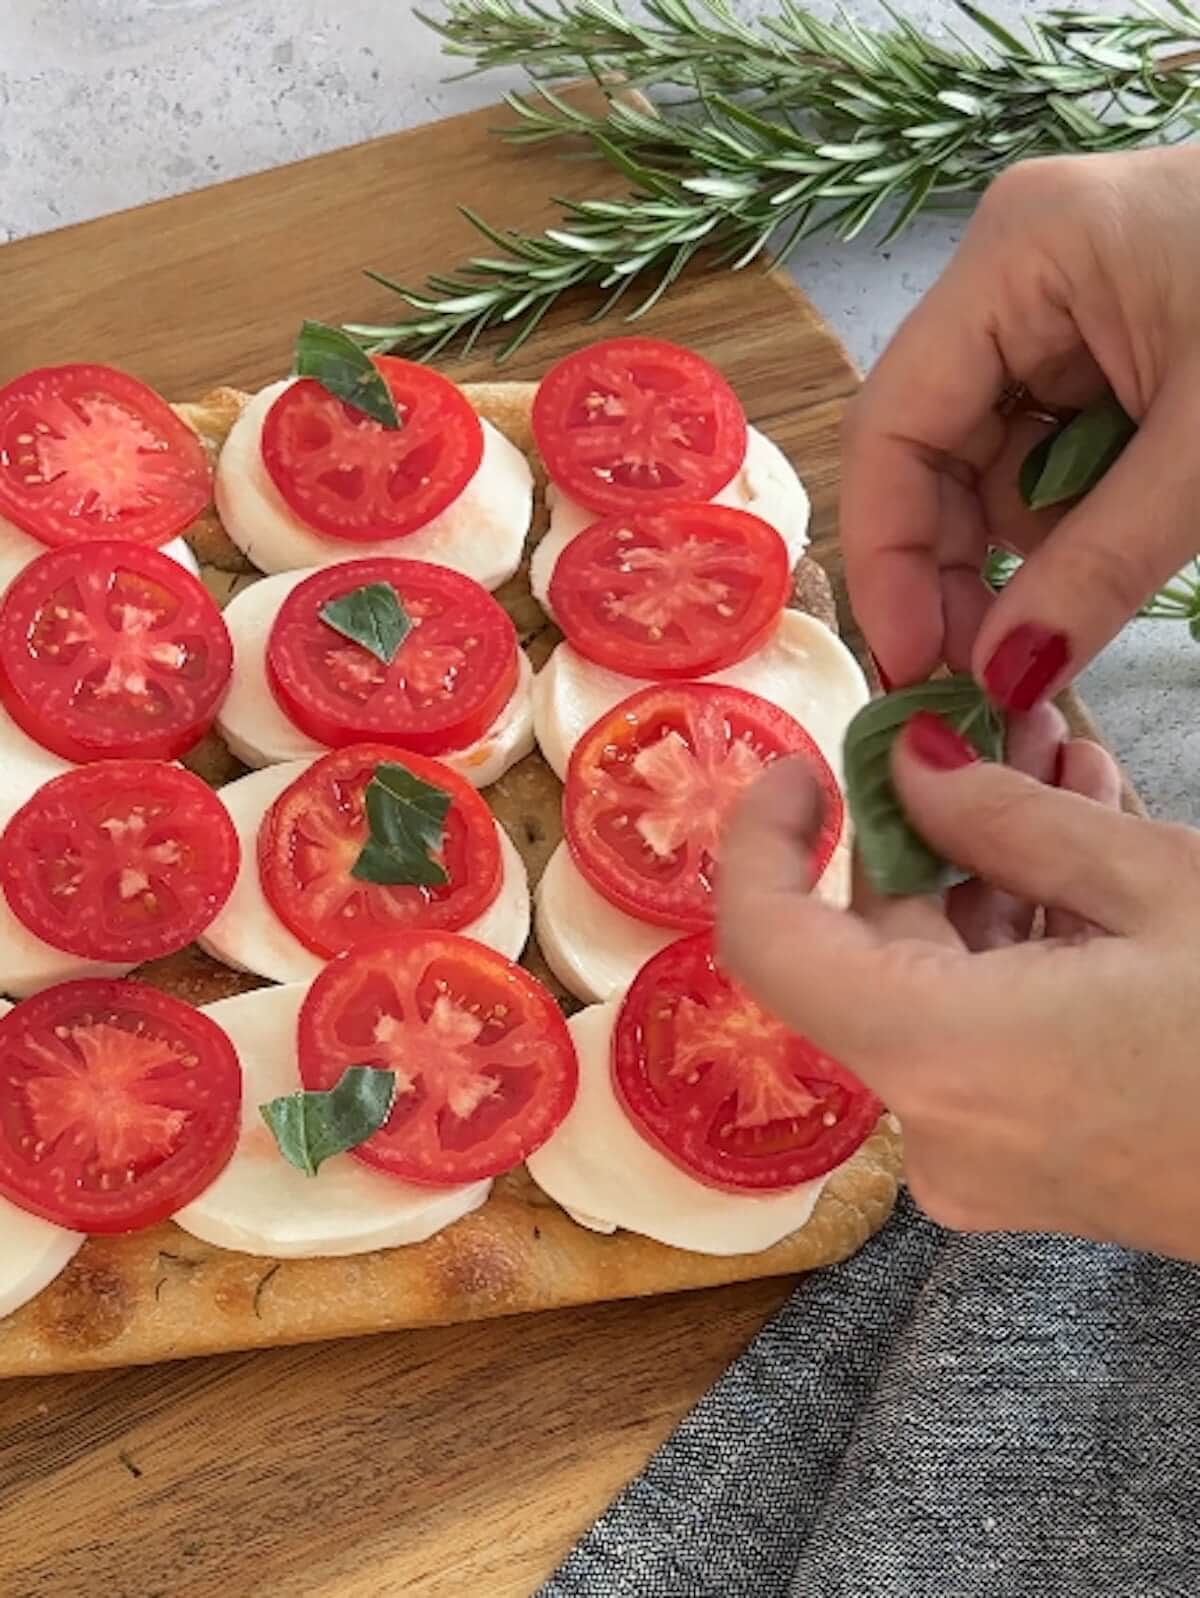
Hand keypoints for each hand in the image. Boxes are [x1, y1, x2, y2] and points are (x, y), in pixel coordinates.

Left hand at [718, 722, 1199, 1259]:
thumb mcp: (1159, 890)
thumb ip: (1006, 818)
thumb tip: (906, 765)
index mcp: (941, 1058)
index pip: (769, 942)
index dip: (760, 843)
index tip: (802, 769)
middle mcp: (938, 1129)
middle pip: (867, 953)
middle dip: (923, 832)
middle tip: (993, 732)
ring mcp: (988, 1160)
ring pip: (936, 985)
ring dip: (986, 876)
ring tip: (1067, 773)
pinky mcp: (1038, 1165)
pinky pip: (988, 1032)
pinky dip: (1018, 946)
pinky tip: (1086, 858)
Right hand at [840, 144, 1199, 706]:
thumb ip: (1100, 566)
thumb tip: (1003, 679)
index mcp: (1020, 256)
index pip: (892, 425)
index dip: (887, 557)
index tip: (913, 666)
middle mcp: (1016, 272)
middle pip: (929, 450)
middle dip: (953, 570)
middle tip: (986, 676)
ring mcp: (1060, 304)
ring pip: (988, 464)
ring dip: (1019, 556)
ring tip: (1065, 620)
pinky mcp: (1107, 339)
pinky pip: (1050, 453)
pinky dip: (1071, 523)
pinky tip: (1107, 558)